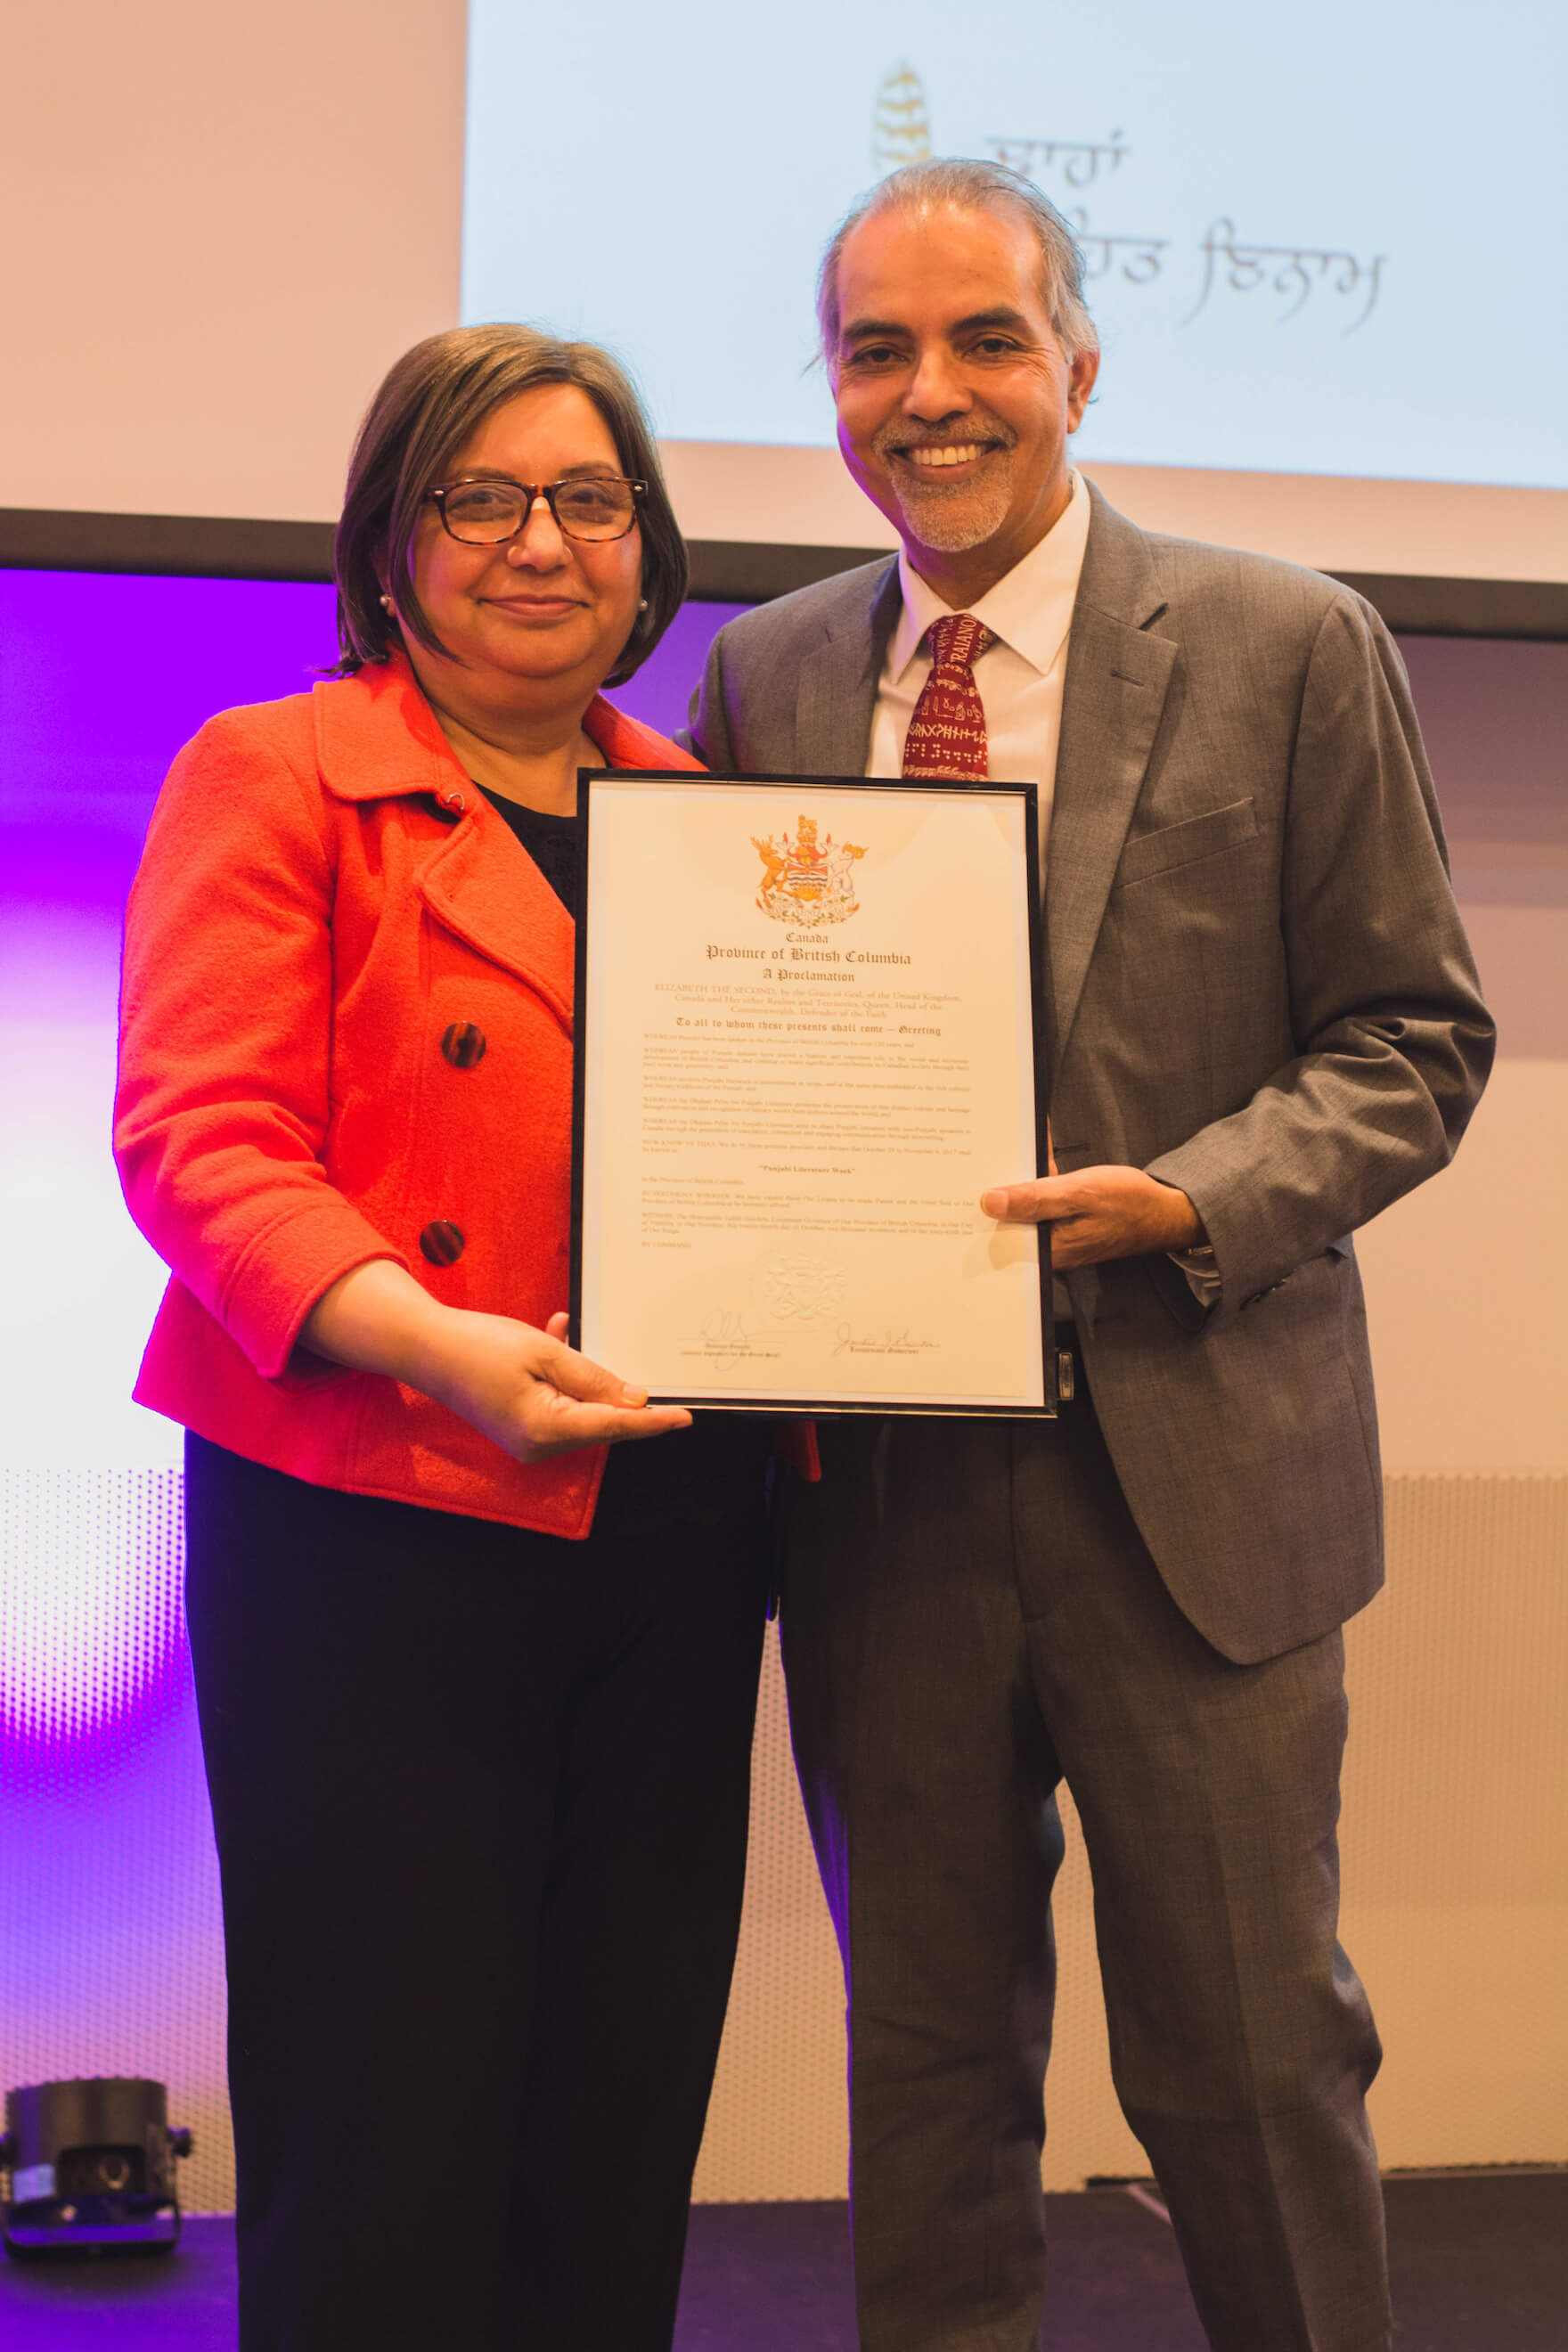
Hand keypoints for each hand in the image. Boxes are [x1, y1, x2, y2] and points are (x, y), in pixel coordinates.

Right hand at [301, 1262, 690, 1461]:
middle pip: (598, 1418)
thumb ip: (593, 1378)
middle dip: (611, 1387)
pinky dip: (561, 1372)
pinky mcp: (519, 1425)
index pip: (614, 1426)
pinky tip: (556, 1334)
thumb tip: (634, 1400)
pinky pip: (555, 1400)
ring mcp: (527, 1438)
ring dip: (581, 1371)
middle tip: (625, 1359)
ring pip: (579, 1406)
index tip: (685, 1417)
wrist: (425, 1347)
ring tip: (563, 1333)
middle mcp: (538, 1444)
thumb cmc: (477, 1346)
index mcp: (545, 1430)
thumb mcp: (545, 1353)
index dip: (653, 1421)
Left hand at [980, 1166, 1202, 1268]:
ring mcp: (1055, 1236)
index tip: (957, 1184)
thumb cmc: (1130, 1203)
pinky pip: (1038, 1203)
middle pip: (1005, 1221)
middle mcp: (1047, 1248)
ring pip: (1021, 1209)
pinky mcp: (1063, 1223)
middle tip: (967, 1159)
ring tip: (990, 1152)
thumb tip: (990, 1202)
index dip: (977, 1210)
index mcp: (1047, 1249)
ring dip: (1011, 1183)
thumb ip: (1035, 1198)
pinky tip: (1026, 1157)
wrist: (1166, 1212)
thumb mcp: (1080, 1193)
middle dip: (989, 1192)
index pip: (998, 1234)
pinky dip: (1033, 1182)